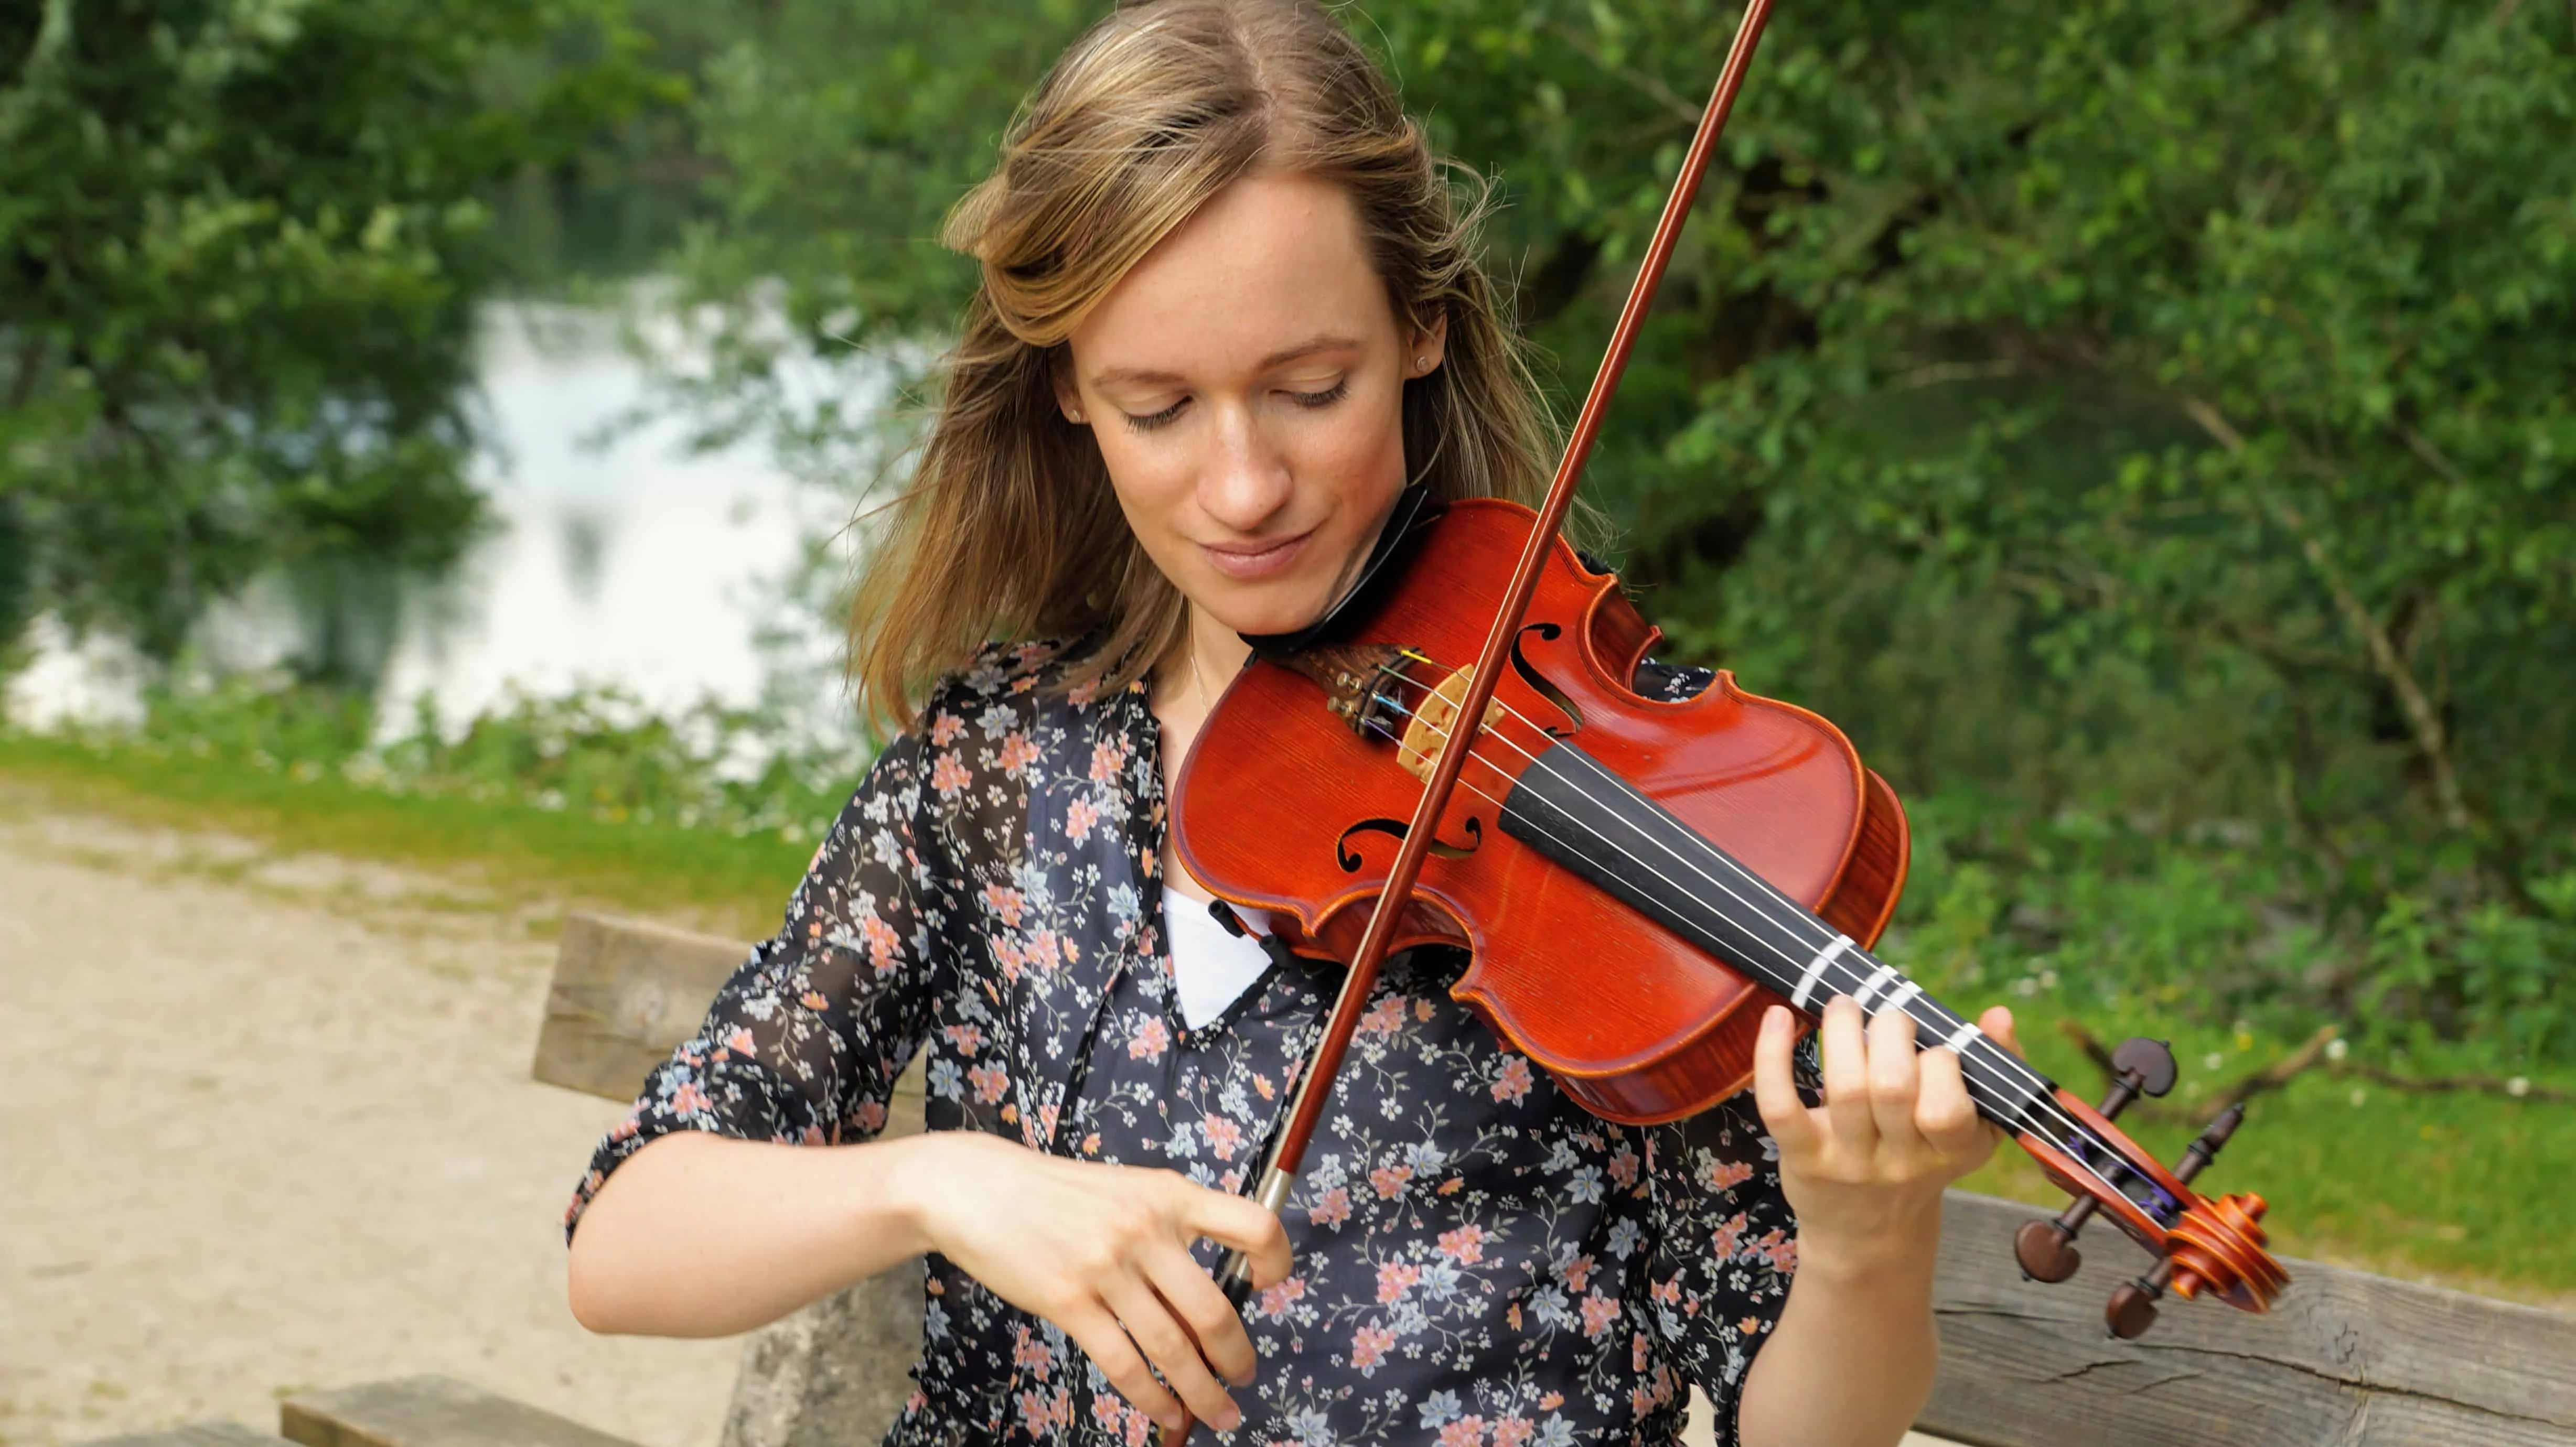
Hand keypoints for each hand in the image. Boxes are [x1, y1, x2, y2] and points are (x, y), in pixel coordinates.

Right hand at [896, 1132, 1290, 1433]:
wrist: (980, 1189)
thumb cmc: (1058, 1195)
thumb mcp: (1127, 1192)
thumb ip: (1169, 1230)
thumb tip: (1209, 1299)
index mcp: (1170, 1195)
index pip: (1251, 1225)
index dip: (1274, 1261)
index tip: (1265, 1288)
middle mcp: (1146, 1229)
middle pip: (1214, 1310)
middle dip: (1237, 1357)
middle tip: (1245, 1379)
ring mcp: (1107, 1267)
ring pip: (1172, 1348)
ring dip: (1203, 1392)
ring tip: (1219, 1414)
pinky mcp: (1069, 1301)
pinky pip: (1124, 1363)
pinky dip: (1152, 1398)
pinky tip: (1166, 1413)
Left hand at [1750, 996, 2020, 1272]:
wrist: (1868, 1236)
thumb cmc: (1922, 1163)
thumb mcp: (1972, 1131)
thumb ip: (1994, 1069)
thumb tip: (1998, 1015)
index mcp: (1950, 1150)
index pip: (1946, 1108)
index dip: (1939, 1063)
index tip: (1931, 1046)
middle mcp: (1900, 1160)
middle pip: (1892, 1087)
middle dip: (1890, 1031)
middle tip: (1884, 1016)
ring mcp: (1849, 1160)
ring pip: (1844, 1088)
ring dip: (1842, 1030)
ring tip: (1843, 1006)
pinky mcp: (1804, 1157)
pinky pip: (1782, 1105)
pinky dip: (1773, 1056)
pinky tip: (1780, 1018)